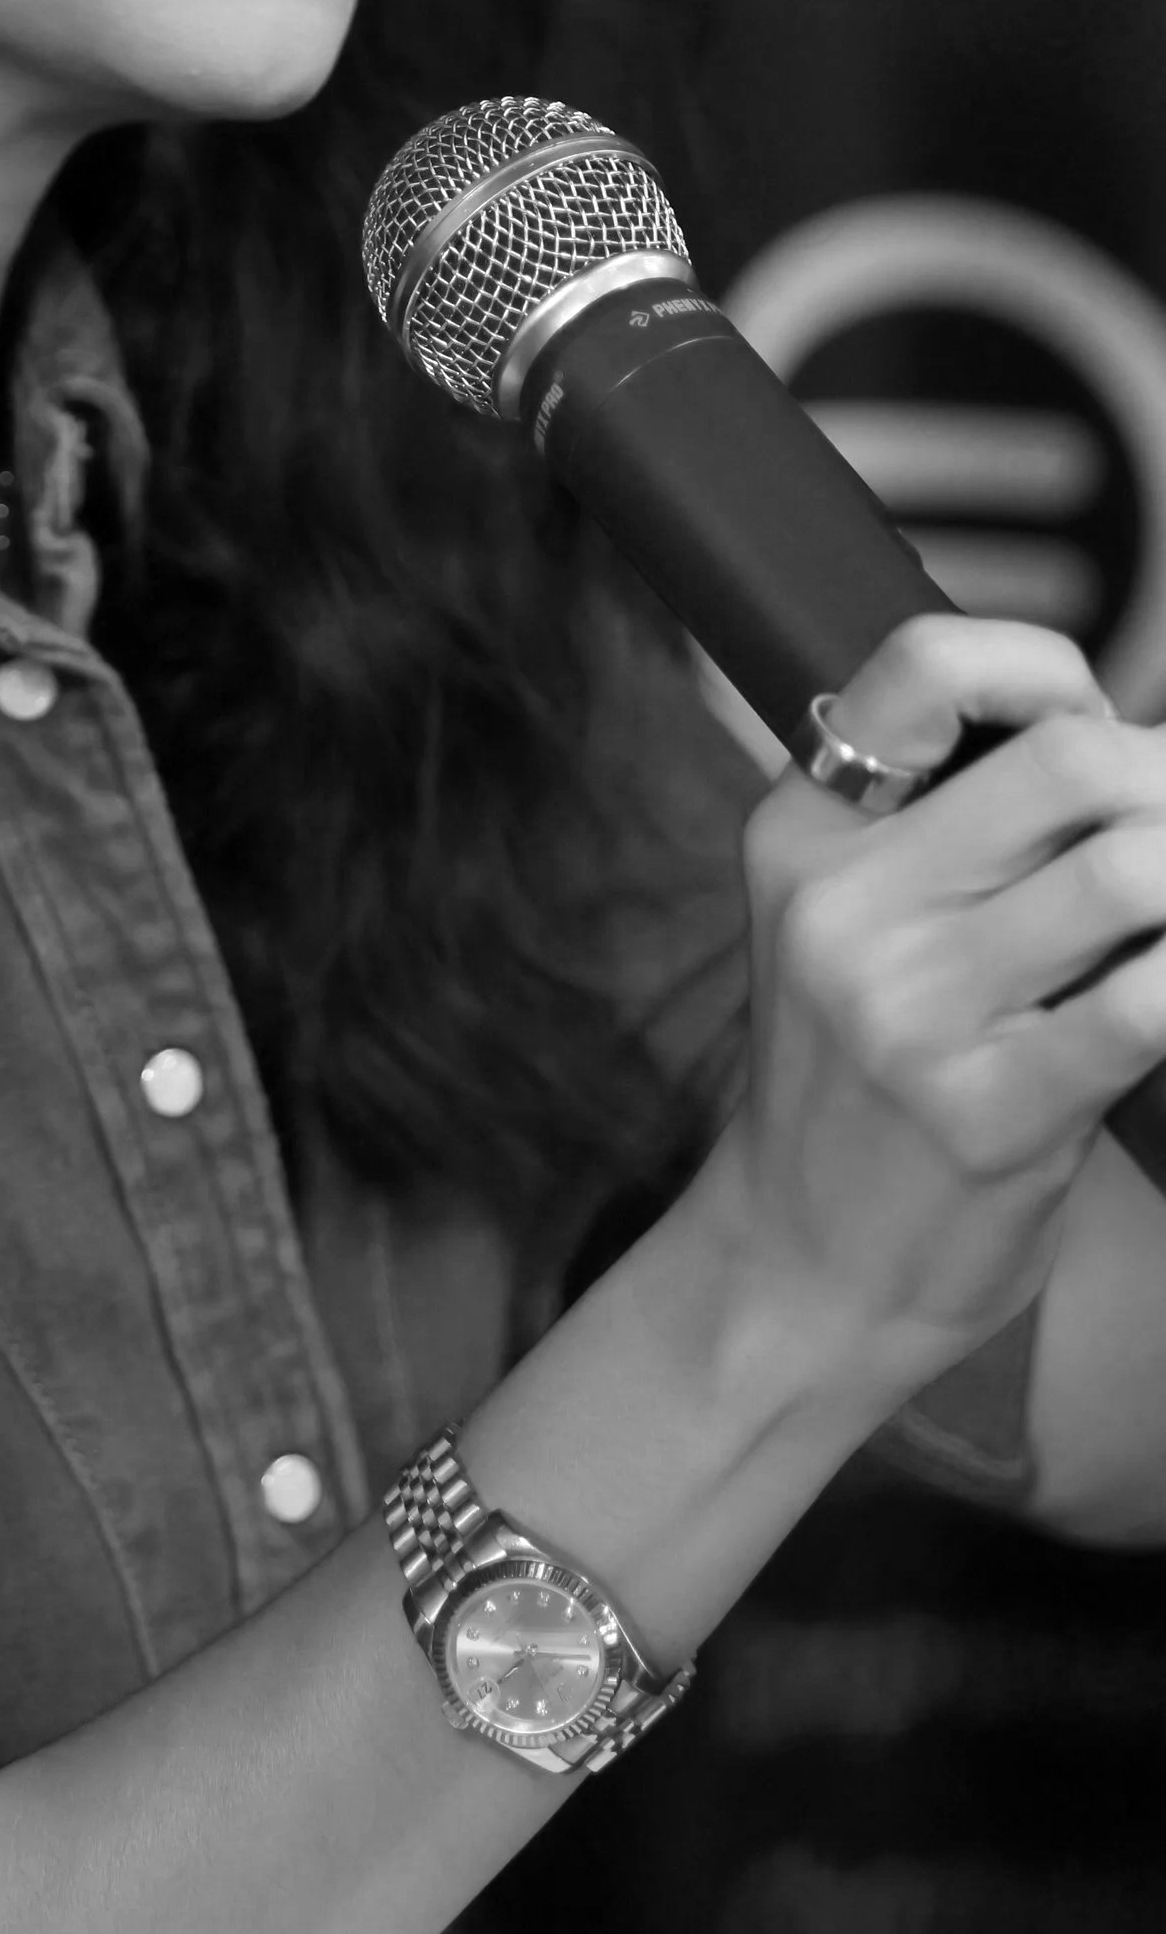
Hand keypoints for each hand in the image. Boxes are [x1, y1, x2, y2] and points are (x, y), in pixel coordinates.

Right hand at [719, 614, 1165, 1385]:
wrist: (802, 1270)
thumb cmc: (856, 1090)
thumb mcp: (846, 926)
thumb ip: (948, 829)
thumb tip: (1128, 747)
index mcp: (802, 834)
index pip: (926, 663)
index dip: (1050, 670)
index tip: (1099, 722)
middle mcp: (845, 907)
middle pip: (1069, 760)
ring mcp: (912, 1010)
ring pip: (1129, 870)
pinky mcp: (989, 1110)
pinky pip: (1151, 1001)